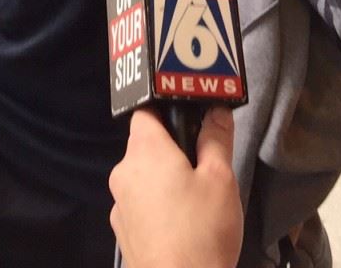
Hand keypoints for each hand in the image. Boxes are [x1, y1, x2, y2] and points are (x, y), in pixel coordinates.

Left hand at [108, 107, 242, 267]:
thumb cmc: (202, 230)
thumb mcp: (221, 179)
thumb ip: (216, 138)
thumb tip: (216, 110)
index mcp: (145, 150)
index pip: (146, 111)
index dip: (167, 111)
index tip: (189, 123)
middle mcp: (124, 171)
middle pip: (145, 145)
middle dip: (171, 150)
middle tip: (201, 165)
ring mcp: (119, 203)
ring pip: (142, 176)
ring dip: (162, 179)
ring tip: (195, 200)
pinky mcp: (122, 231)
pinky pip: (139, 204)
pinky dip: (155, 206)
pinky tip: (180, 224)